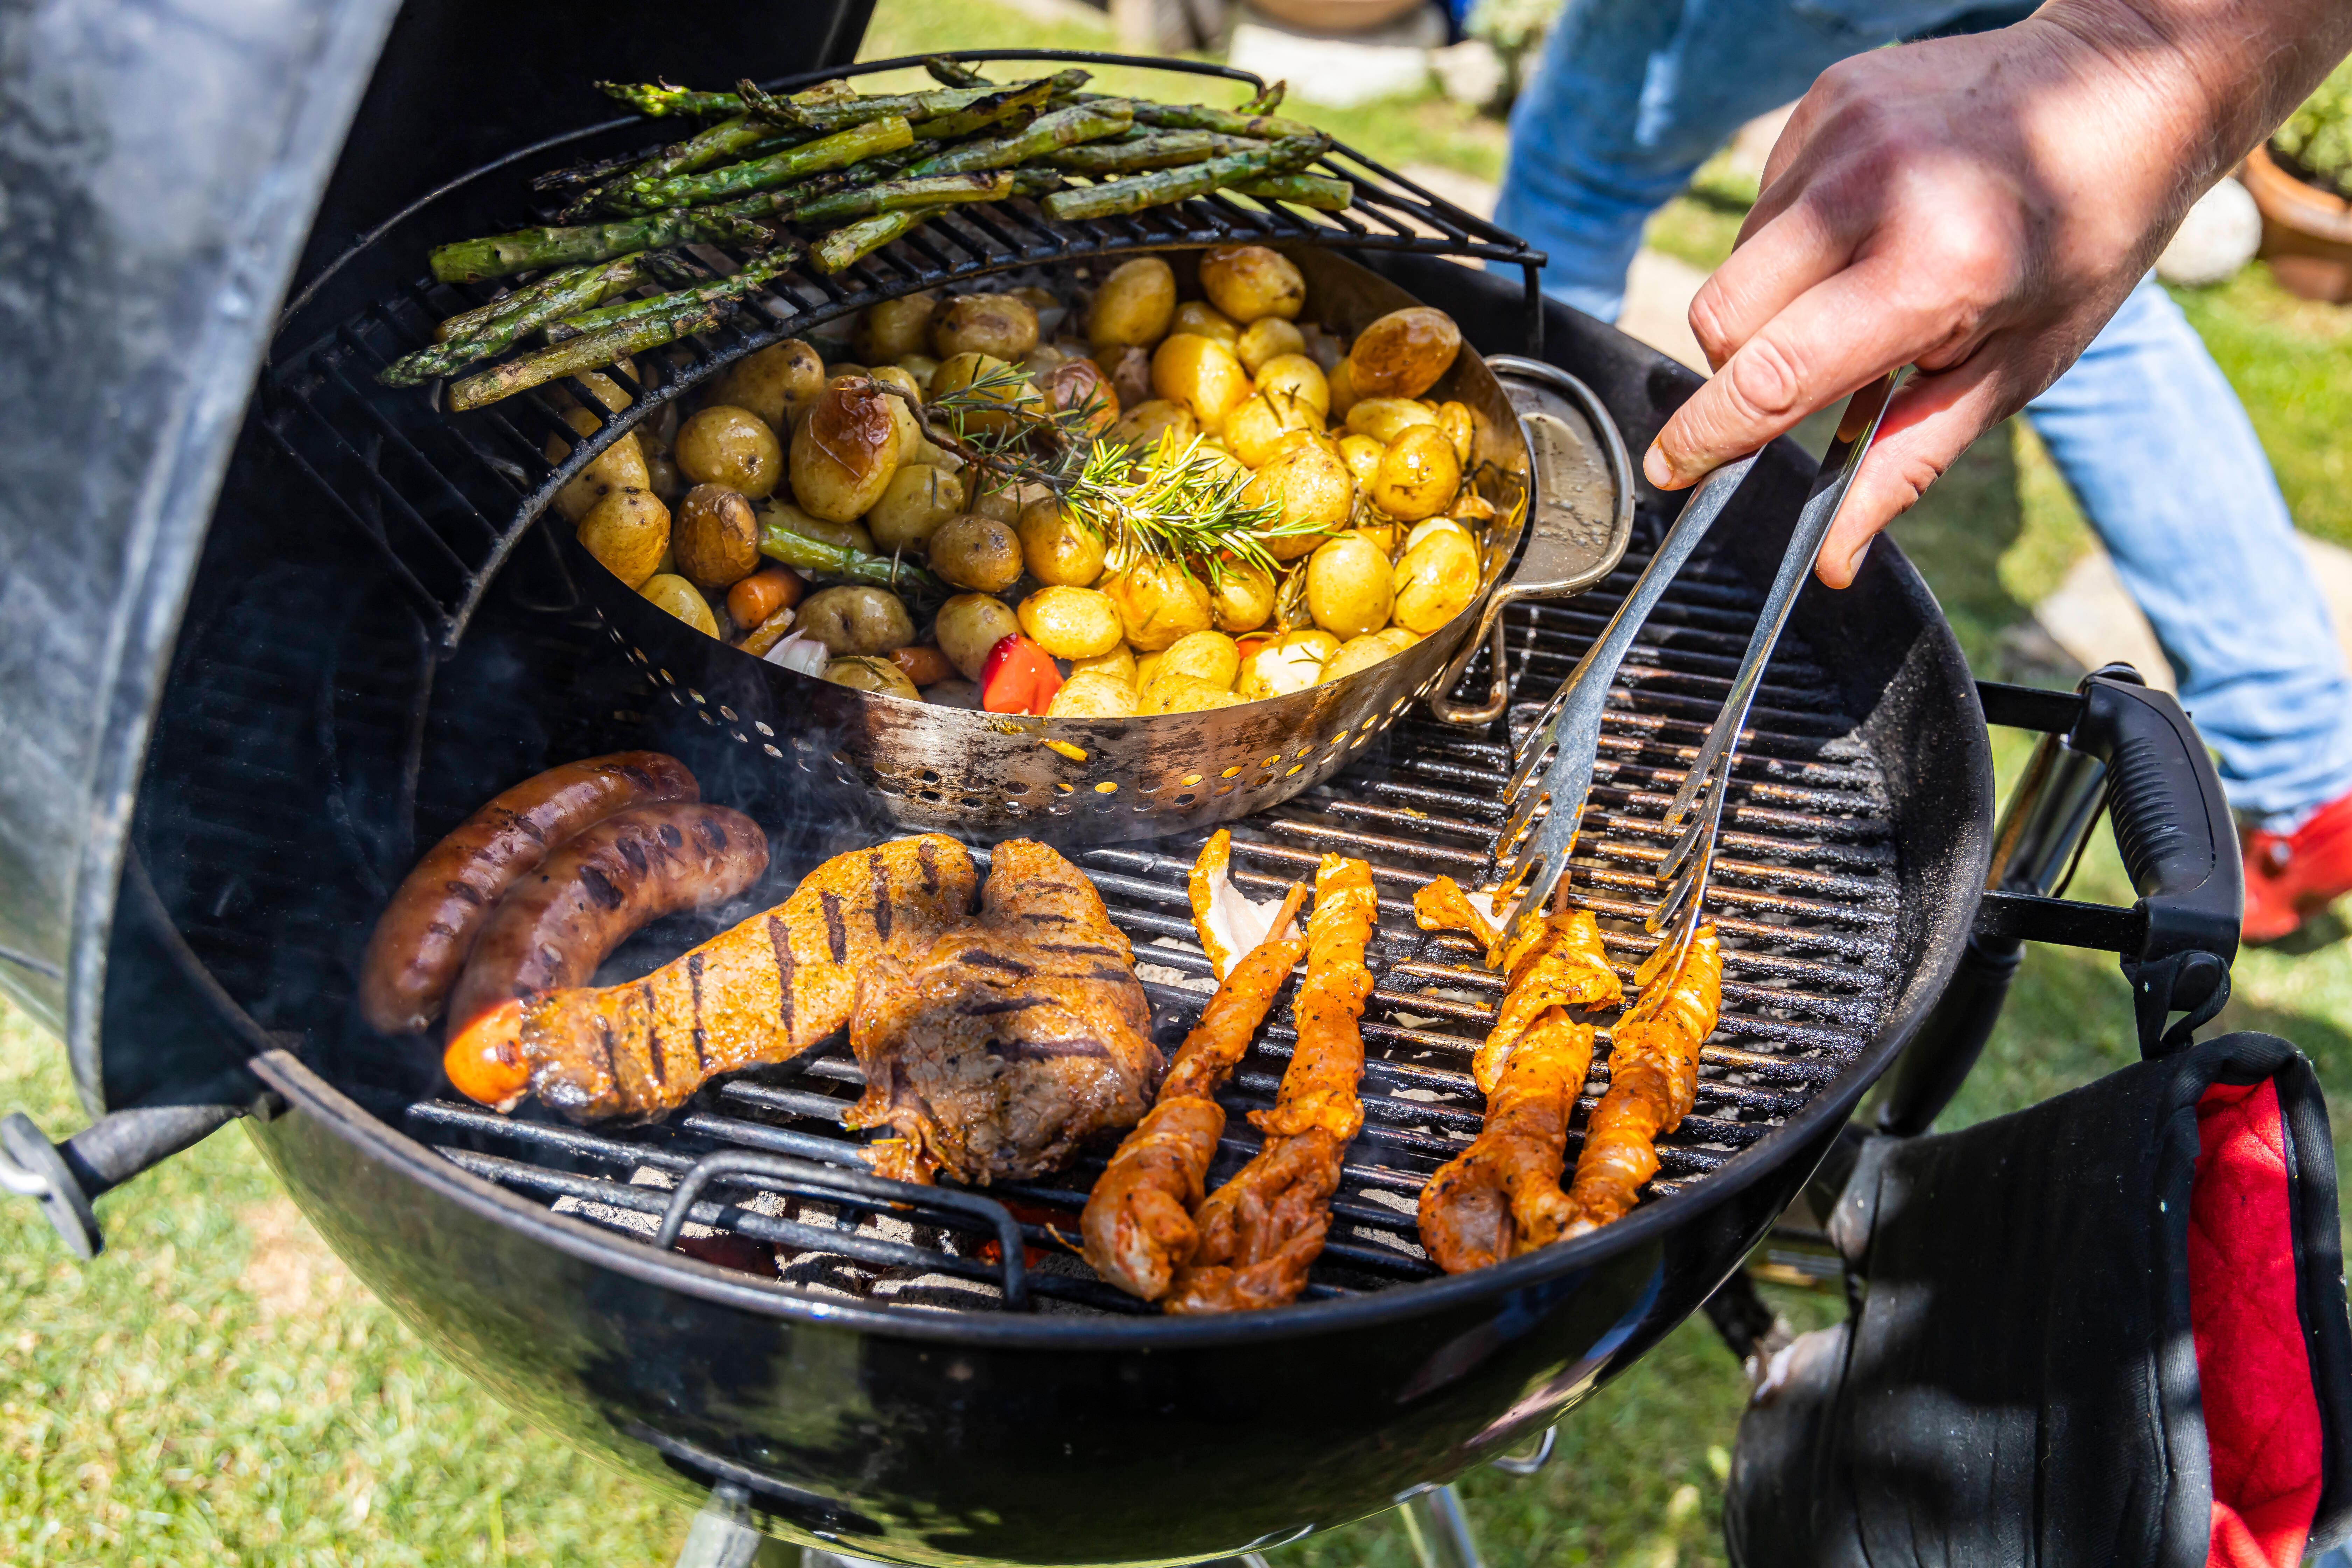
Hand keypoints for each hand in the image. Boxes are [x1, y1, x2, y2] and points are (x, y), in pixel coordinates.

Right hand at [1645, 0, 2351, 586]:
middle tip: (1811, 373)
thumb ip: (1908, 461)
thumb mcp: (2015, 368)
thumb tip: (1833, 556)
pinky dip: (1797, 238)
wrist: (2123, 83)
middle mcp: (1874, 191)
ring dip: (1775, 300)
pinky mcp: (1827, 98)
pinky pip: (1765, 201)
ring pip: (1738, 262)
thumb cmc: (2082, 238)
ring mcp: (1842, 131)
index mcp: (1931, 271)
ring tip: (1862, 285)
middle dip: (1742, 367)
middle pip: (1722, 318)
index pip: (1773, 373)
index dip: (1706, 434)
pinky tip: (1867, 225)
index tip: (1670, 470)